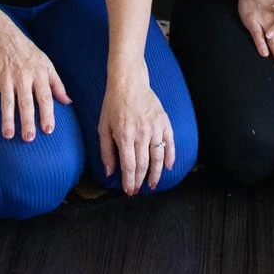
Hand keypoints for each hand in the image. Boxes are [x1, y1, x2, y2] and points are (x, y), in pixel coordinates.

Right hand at [0, 20, 69, 141]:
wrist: (2, 35)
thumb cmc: (28, 52)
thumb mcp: (46, 64)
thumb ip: (57, 84)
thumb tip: (68, 102)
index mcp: (39, 74)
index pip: (45, 97)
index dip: (47, 114)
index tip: (48, 130)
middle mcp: (22, 76)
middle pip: (26, 102)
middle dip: (27, 120)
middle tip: (28, 138)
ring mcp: (5, 77)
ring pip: (7, 101)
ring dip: (7, 119)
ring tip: (8, 135)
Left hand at [99, 70, 178, 194]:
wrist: (129, 82)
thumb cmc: (113, 105)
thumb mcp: (103, 127)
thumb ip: (106, 151)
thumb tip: (109, 172)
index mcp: (125, 135)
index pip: (129, 165)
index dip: (130, 181)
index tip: (129, 191)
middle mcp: (141, 133)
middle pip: (144, 164)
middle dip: (141, 180)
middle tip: (138, 190)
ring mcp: (155, 127)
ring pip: (158, 157)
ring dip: (156, 173)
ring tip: (152, 184)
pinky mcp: (164, 121)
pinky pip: (170, 142)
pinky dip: (170, 157)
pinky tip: (168, 167)